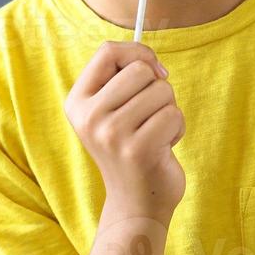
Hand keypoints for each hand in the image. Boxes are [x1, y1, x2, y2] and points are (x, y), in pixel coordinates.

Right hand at [64, 41, 185, 217]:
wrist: (135, 203)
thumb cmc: (131, 148)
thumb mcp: (114, 109)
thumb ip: (125, 78)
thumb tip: (153, 62)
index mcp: (78, 102)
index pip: (108, 51)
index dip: (137, 54)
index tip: (152, 73)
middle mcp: (89, 117)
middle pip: (140, 69)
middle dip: (157, 87)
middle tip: (149, 115)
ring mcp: (111, 134)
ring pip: (161, 91)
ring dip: (168, 110)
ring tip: (154, 133)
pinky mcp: (138, 149)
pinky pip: (173, 115)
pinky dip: (177, 128)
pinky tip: (163, 148)